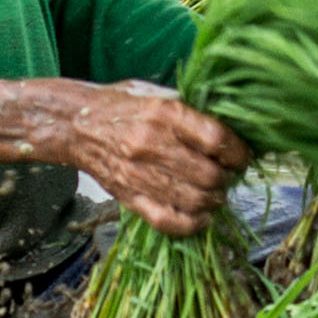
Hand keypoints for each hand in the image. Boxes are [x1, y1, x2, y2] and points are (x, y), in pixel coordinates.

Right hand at [62, 81, 247, 236]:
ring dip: (214, 201)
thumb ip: (191, 110)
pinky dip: (192, 224)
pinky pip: (168, 221)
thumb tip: (233, 127)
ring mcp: (139, 174)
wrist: (75, 124)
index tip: (241, 156)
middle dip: (227, 178)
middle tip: (227, 175)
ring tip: (215, 193)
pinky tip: (202, 217)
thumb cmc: (122, 106)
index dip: (238, 152)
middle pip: (209, 174)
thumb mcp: (157, 93)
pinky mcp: (129, 197)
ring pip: (194, 200)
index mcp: (164, 114)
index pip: (216, 139)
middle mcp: (151, 145)